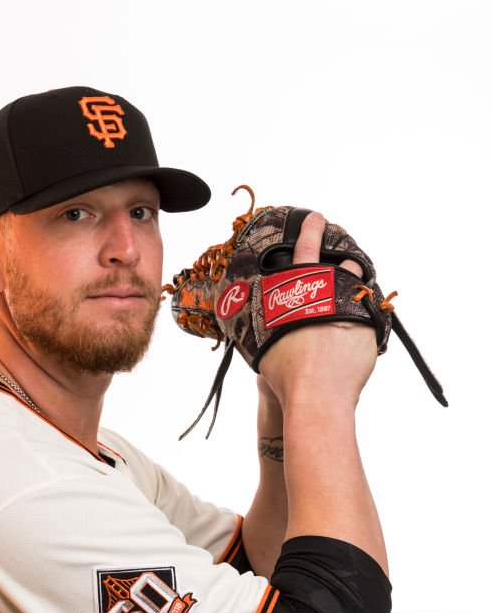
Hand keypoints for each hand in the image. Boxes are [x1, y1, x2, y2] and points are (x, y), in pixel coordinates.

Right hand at [257, 212, 377, 410]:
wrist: (317, 395)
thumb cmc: (285, 371)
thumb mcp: (263, 341)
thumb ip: (263, 322)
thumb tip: (241, 316)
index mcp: (303, 291)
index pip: (306, 249)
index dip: (310, 230)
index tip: (316, 217)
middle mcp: (333, 294)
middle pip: (344, 268)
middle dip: (342, 266)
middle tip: (339, 269)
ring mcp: (356, 311)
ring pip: (359, 291)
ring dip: (353, 292)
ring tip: (346, 306)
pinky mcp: (372, 332)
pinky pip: (366, 321)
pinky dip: (358, 327)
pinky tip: (348, 344)